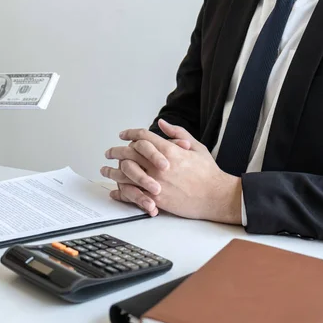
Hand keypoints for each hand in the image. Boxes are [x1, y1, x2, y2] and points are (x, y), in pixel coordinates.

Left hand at [101, 119, 241, 223]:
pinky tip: (115, 190)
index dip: (130, 133)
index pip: (142, 137)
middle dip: (116, 151)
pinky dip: (121, 192)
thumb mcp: (196, 147)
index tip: (123, 135)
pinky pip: (132, 194)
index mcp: (169, 151)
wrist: (216, 196)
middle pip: (129, 153)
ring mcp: (156, 182)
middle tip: (109, 152)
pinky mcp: (156, 198)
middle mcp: (159, 165)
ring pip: (126, 174)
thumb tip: (162, 123)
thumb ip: (177, 133)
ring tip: (106, 170)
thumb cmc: (208, 173)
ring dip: (112, 171)